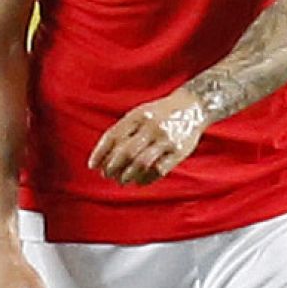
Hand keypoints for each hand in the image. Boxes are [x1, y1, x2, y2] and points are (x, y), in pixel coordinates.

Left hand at [88, 89, 208, 185]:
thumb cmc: (160, 113)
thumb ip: (123, 130)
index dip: (100, 153)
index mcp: (139, 115)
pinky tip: (139, 180)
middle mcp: (152, 127)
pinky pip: (158, 170)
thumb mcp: (140, 113)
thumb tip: (103, 156)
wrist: (193, 107)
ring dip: (127, 176)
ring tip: (122, 180)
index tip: (92, 166)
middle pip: (126, 153)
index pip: (113, 136)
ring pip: (141, 164)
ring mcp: (166, 139)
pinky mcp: (179, 152)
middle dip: (112, 167)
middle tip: (107, 175)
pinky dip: (146, 179)